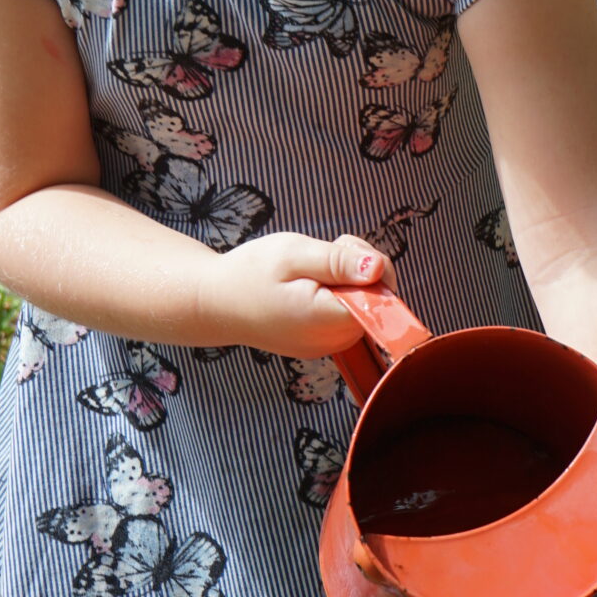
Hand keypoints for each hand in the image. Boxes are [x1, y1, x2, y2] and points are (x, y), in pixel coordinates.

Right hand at [206, 231, 396, 357]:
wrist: (213, 302)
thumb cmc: (249, 273)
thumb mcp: (294, 254)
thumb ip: (339, 262)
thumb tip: (379, 268)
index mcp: (330, 320)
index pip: (384, 295)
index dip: (372, 266)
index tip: (342, 250)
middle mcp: (334, 342)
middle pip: (378, 302)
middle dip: (360, 271)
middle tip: (324, 254)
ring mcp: (327, 346)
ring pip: (363, 307)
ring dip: (347, 282)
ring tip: (311, 270)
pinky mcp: (320, 343)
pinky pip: (345, 316)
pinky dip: (335, 296)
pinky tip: (308, 286)